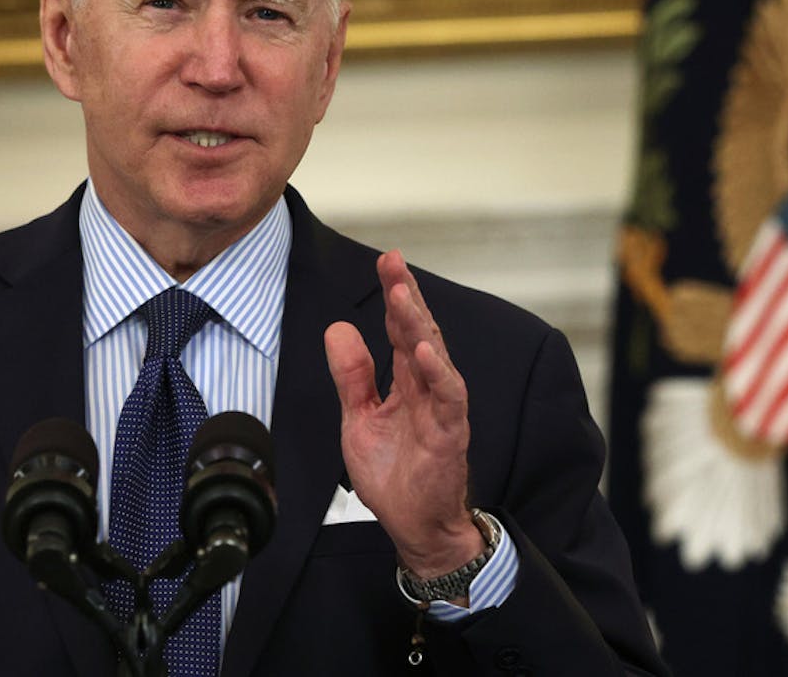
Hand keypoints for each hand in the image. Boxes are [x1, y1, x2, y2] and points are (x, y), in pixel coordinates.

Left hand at [324, 250, 483, 577]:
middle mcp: (427, 387)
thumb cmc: (394, 474)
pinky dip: (439, 374)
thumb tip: (338, 329)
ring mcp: (441, 408)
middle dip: (407, 296)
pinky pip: (449, 398)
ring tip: (403, 297)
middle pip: (419, 331)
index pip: (400, 330)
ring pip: (435, 357)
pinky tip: (426, 352)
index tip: (387, 262)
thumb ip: (352, 376)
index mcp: (406, 381)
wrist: (413, 525)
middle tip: (394, 263)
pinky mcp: (450, 433)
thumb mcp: (358, 419)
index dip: (394, 295)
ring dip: (420, 325)